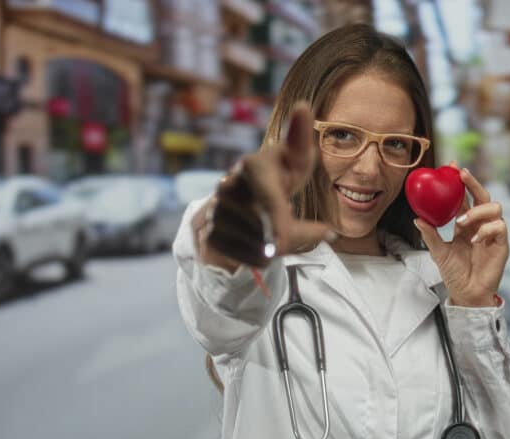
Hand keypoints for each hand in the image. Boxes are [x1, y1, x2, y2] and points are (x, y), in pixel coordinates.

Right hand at [194, 103, 333, 269]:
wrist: (240, 200)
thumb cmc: (277, 177)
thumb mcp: (295, 160)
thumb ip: (300, 139)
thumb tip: (303, 107)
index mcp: (252, 166)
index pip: (268, 199)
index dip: (280, 223)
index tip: (288, 240)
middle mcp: (227, 188)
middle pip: (268, 231)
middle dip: (290, 237)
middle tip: (300, 231)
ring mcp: (215, 213)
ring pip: (259, 249)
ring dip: (276, 248)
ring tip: (273, 231)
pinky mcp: (207, 236)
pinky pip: (247, 260)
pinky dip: (260, 259)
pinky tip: (257, 243)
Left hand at [414, 163, 507, 306]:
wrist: (466, 293)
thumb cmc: (454, 273)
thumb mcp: (438, 252)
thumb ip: (430, 235)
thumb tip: (417, 218)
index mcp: (466, 223)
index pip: (465, 197)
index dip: (461, 182)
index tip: (452, 166)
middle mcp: (481, 224)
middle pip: (483, 196)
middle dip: (473, 182)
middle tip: (461, 174)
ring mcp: (492, 233)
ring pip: (495, 207)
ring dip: (477, 210)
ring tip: (461, 222)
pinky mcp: (502, 244)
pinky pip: (500, 227)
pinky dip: (486, 229)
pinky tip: (474, 238)